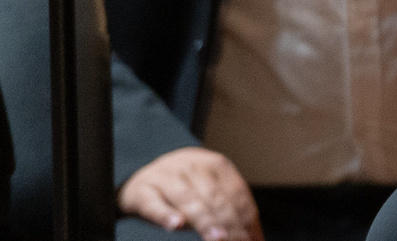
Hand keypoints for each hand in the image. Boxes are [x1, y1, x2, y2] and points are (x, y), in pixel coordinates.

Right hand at [119, 146, 261, 239]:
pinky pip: (155, 204)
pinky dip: (166, 214)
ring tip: (218, 239)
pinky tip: (177, 224)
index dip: (246, 218)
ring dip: (205, 221)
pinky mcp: (142, 191)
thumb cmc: (185, 189)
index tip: (252, 238)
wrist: (143, 176)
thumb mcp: (208, 192)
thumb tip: (254, 238)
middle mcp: (192, 166)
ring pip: (189, 200)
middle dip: (230, 223)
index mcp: (216, 165)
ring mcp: (166, 177)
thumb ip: (227, 210)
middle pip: (215, 197)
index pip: (236, 193)